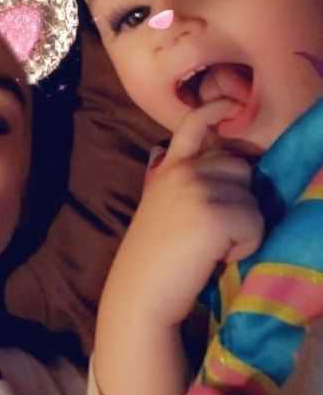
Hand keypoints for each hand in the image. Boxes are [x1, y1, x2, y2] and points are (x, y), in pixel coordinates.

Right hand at [120, 99, 264, 327]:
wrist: (139, 291)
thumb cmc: (153, 255)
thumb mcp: (164, 206)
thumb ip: (187, 183)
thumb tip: (228, 172)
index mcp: (169, 168)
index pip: (191, 126)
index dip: (212, 110)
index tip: (228, 102)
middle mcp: (184, 170)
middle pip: (241, 168)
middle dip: (238, 198)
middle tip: (210, 230)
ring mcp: (198, 189)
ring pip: (252, 199)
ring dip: (242, 226)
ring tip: (210, 246)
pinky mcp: (215, 215)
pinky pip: (255, 224)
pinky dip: (244, 245)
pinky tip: (215, 258)